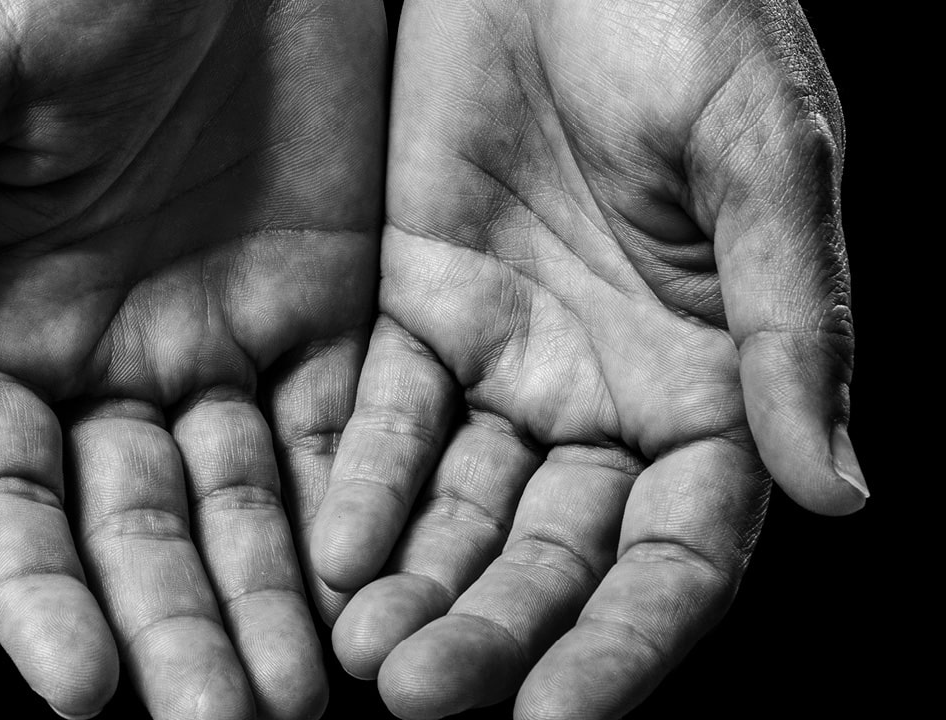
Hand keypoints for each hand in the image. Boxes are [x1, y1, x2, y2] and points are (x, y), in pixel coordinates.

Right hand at [0, 1, 384, 717]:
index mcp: (0, 329)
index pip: (4, 500)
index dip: (31, 596)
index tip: (84, 688)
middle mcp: (108, 365)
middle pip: (133, 533)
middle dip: (172, 630)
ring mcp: (221, 351)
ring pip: (243, 510)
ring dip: (269, 607)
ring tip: (301, 701)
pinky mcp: (329, 320)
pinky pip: (344, 439)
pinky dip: (357, 520)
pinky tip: (373, 596)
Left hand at [311, 1, 864, 717]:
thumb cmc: (688, 15)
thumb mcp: (762, 153)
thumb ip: (793, 319)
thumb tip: (843, 491)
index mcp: (712, 383)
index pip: (676, 553)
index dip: (625, 641)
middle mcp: (605, 398)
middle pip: (551, 553)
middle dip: (491, 630)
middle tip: (412, 694)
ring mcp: (505, 363)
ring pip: (459, 509)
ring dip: (412, 583)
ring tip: (356, 652)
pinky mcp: (415, 315)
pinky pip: (383, 421)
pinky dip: (358, 485)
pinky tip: (328, 548)